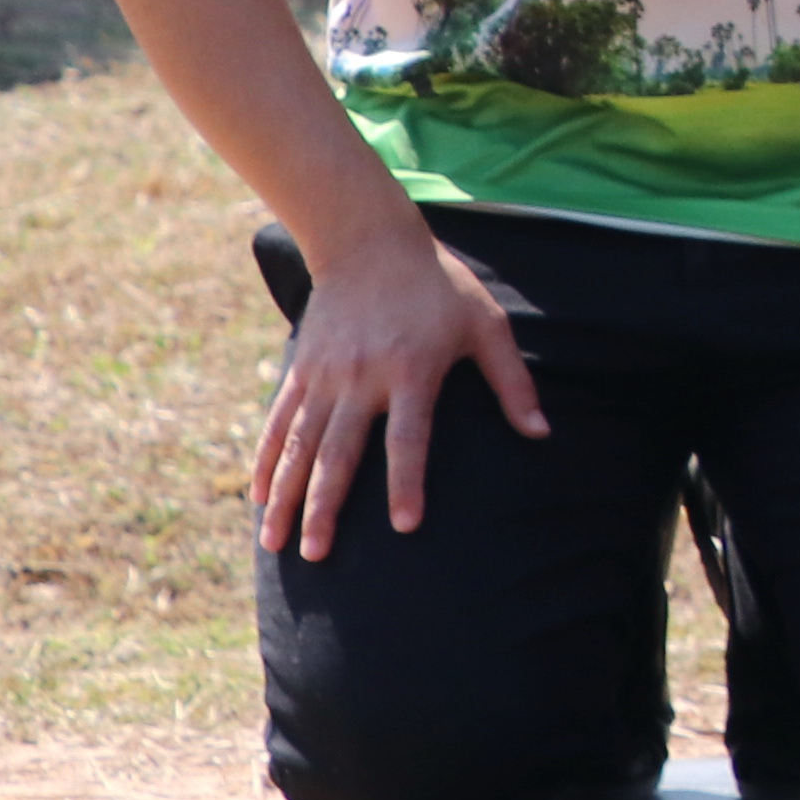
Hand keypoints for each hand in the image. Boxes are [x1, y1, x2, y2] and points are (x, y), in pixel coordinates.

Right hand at [251, 215, 544, 558]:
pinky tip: (256, 497)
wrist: (370, 242)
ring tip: (275, 544)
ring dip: (285, 497)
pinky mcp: (300, 370)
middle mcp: (361, 378)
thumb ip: (513, 382)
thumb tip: (542, 433)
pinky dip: (265, 461)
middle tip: (317, 557)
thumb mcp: (486, 324)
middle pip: (339, 454)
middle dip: (325, 508)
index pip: (409, 439)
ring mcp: (324, 376)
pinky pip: (277, 424)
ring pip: (298, 447)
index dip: (407, 483)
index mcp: (411, 371)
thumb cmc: (440, 287)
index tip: (406, 527)